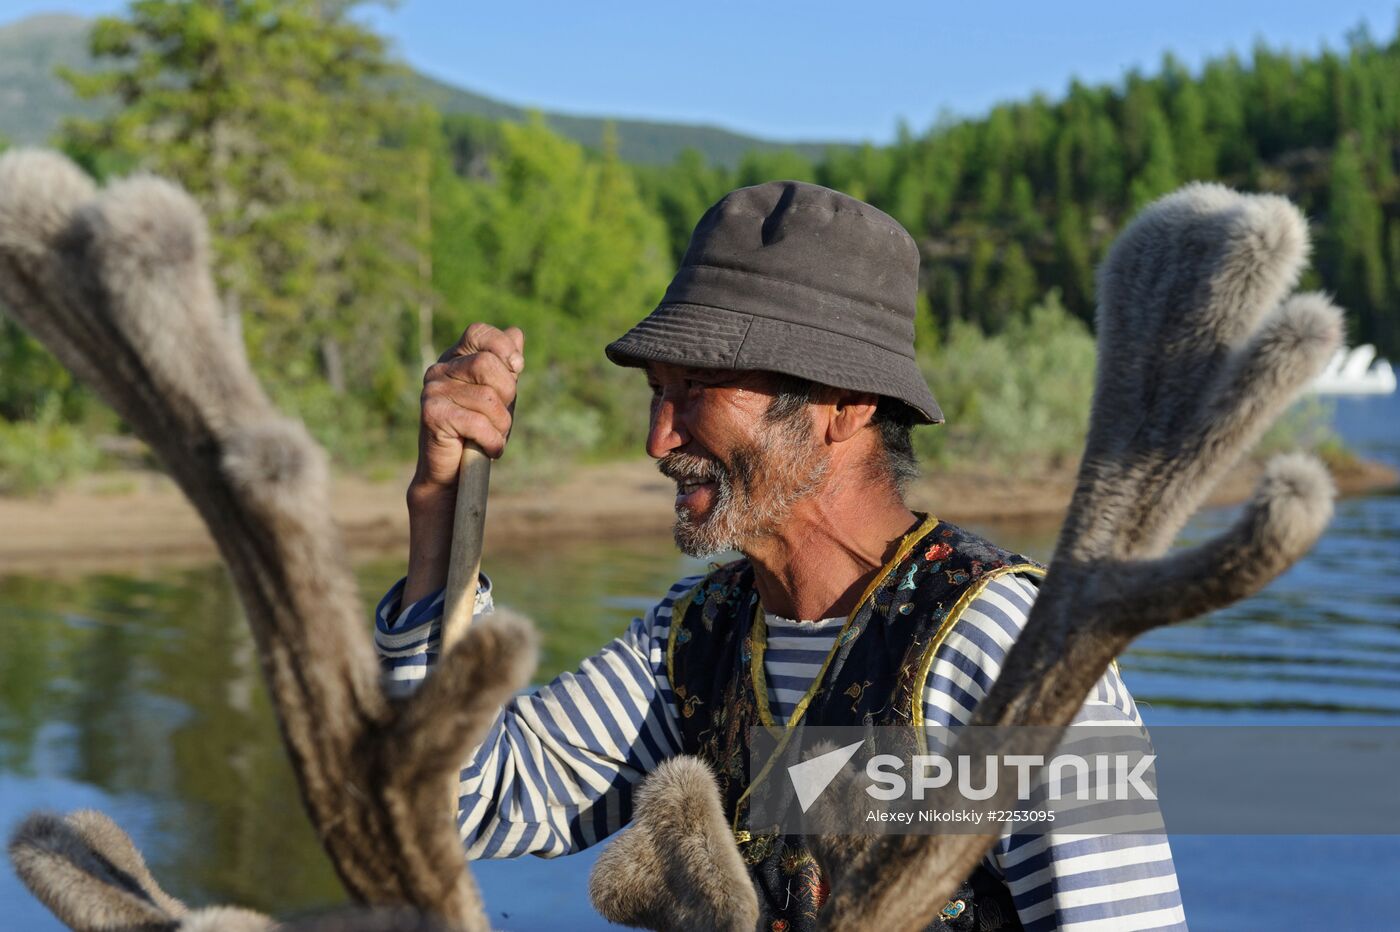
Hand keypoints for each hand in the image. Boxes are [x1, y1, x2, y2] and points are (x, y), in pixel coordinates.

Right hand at [411, 323, 524, 497]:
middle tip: (500, 417)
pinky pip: (478, 422)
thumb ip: (505, 366)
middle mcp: (439, 370)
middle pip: (488, 364)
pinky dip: (493, 441)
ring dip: (501, 425)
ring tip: (492, 437)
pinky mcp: (432, 414)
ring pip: (488, 398)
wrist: (452, 474)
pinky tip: (488, 449)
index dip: (502, 347)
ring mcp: (432, 391)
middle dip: (507, 394)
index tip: (517, 369)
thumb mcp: (498, 396)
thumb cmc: (478, 432)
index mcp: (455, 359)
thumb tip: (515, 332)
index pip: (478, 332)